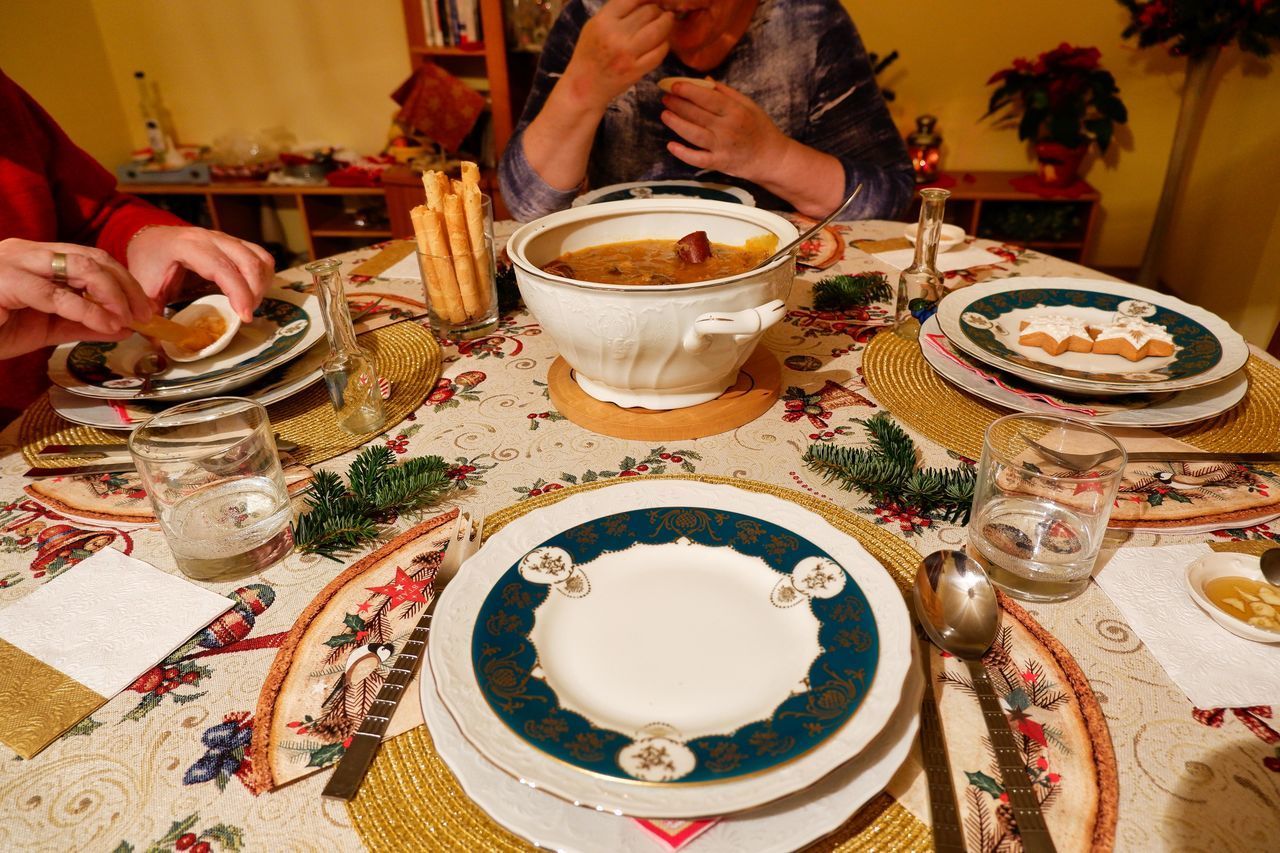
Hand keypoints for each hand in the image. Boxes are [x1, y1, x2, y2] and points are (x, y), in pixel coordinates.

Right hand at [0, 238, 152, 358]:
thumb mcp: (45, 327)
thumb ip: (82, 323)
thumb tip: (124, 326)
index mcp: (36, 257)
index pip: (92, 258)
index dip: (125, 281)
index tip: (146, 307)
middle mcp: (26, 251)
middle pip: (92, 258)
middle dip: (126, 286)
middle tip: (145, 314)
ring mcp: (13, 262)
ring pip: (80, 267)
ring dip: (112, 294)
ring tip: (128, 319)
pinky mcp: (4, 281)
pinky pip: (55, 293)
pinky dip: (87, 310)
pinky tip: (106, 325)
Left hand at [127, 226, 273, 322]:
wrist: (150, 238)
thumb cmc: (149, 262)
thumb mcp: (144, 289)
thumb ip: (153, 316)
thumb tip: (160, 344)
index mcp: (188, 247)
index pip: (222, 268)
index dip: (238, 292)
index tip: (244, 317)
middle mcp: (211, 238)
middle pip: (249, 262)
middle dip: (254, 293)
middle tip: (246, 316)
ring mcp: (226, 239)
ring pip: (260, 259)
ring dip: (261, 285)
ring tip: (249, 305)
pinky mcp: (236, 244)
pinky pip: (261, 257)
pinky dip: (263, 277)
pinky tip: (252, 293)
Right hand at [564, 0, 673, 109]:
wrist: (584, 86)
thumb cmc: (589, 53)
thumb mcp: (594, 25)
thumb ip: (616, 11)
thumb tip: (643, 0)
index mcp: (603, 20)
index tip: (653, 0)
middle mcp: (616, 35)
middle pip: (650, 11)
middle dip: (658, 9)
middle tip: (660, 12)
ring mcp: (627, 54)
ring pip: (659, 29)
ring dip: (667, 23)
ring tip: (667, 22)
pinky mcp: (636, 70)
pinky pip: (660, 51)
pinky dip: (664, 44)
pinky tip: (661, 42)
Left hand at [661, 82, 787, 181]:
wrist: (771, 158)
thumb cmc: (760, 128)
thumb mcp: (748, 105)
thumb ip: (726, 92)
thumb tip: (705, 80)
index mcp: (735, 111)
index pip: (707, 97)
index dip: (689, 91)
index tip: (674, 85)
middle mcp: (728, 128)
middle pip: (697, 114)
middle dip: (678, 104)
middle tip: (666, 98)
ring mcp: (722, 147)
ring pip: (694, 134)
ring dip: (676, 123)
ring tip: (665, 114)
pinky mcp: (719, 163)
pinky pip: (698, 159)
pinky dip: (683, 153)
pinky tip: (671, 145)